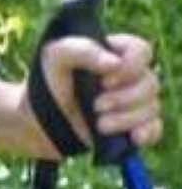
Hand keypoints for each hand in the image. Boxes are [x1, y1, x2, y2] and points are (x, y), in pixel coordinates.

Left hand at [0, 31, 162, 160]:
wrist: (35, 122)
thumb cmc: (46, 83)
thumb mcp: (55, 57)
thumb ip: (82, 50)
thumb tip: (115, 64)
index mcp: (114, 54)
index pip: (142, 51)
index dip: (131, 65)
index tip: (105, 79)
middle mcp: (128, 78)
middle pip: (150, 83)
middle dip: (124, 98)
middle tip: (95, 106)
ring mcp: (131, 104)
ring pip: (151, 108)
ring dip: (126, 118)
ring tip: (99, 125)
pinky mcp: (130, 128)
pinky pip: (154, 129)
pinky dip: (147, 133)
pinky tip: (132, 137)